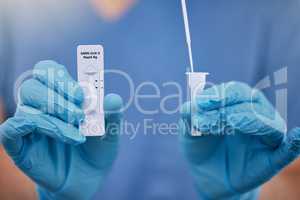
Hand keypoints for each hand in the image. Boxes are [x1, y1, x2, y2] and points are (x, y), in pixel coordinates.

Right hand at [0, 61, 122, 199]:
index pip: (48, 71)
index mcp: (61, 96)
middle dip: (57, 98)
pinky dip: (28, 127)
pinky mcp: (19, 146)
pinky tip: (56, 135)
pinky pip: (10, 129)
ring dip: (54, 120)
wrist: (89, 179)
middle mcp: (41, 106)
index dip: (60, 77)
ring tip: (77, 136)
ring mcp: (28, 125)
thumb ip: (111, 115)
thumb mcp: (109, 132)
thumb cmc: (97, 149)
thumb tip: (113, 98)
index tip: (80, 94)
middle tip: (79, 114)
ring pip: (27, 108)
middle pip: (33, 86)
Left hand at [179, 82, 299, 198]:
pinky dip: (294, 143)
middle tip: (207, 118)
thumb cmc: (201, 148)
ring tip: (228, 122)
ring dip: (247, 119)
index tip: (201, 102)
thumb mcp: (189, 133)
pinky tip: (297, 136)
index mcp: (236, 104)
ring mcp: (266, 136)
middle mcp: (255, 115)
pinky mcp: (273, 157)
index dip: (219, 94)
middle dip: (229, 106)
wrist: (208, 177)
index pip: (234, 91)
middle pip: (251, 101)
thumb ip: (189, 119)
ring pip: (266, 121)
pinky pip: (287, 150)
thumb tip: (188, 107)